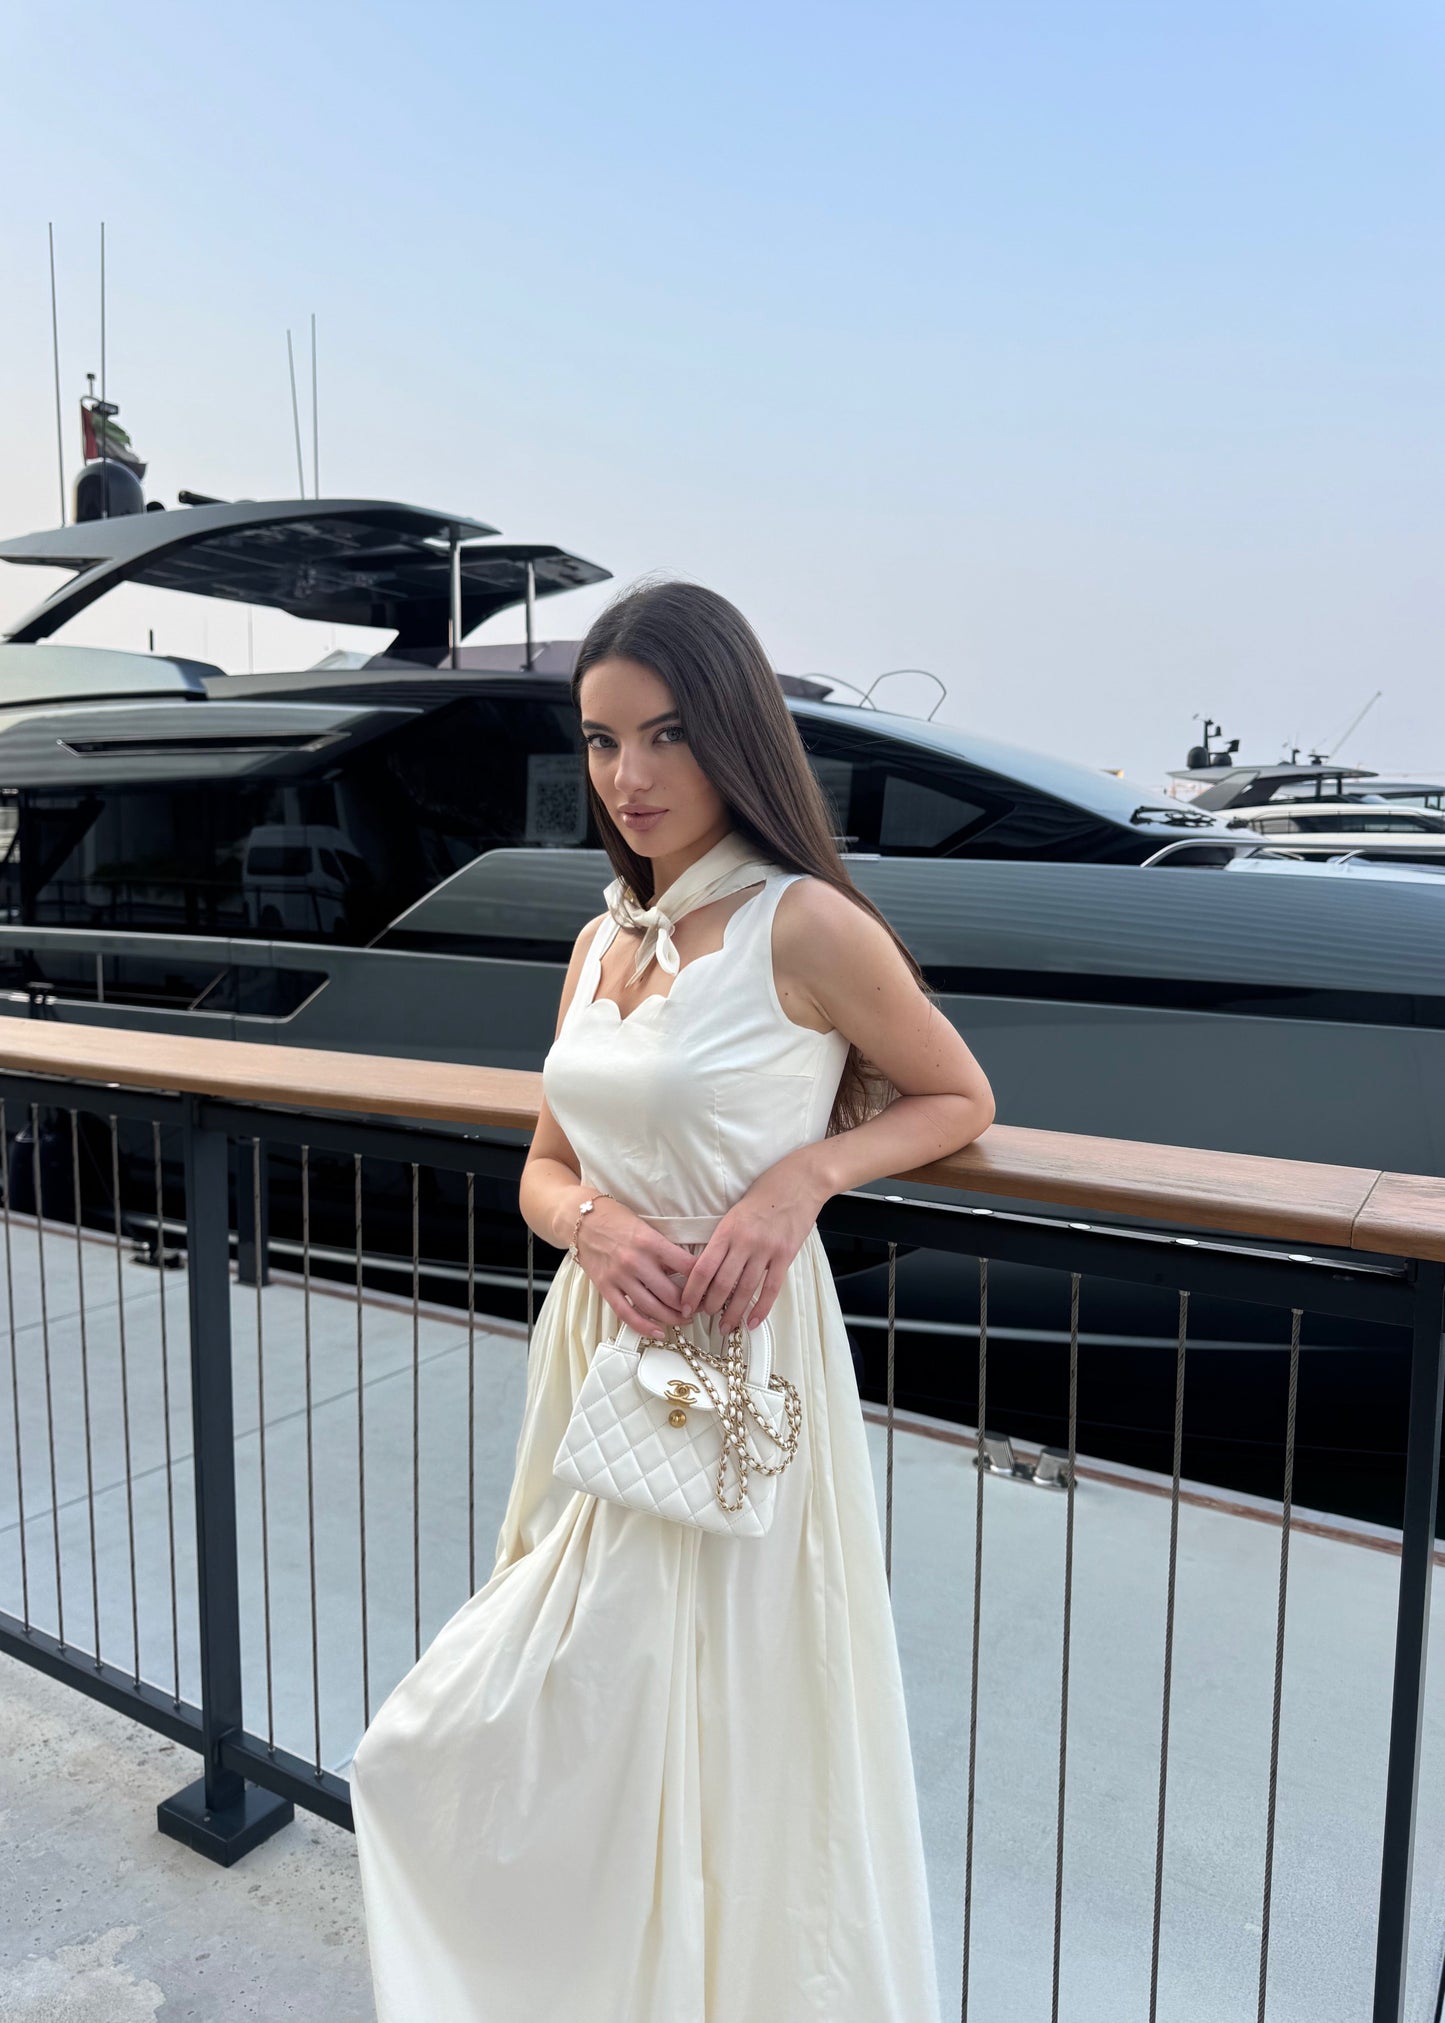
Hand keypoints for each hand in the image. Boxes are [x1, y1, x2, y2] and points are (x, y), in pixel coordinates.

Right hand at [574, 1197, 696, 1337]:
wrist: (582, 1220)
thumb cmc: (617, 1219)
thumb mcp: (647, 1228)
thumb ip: (664, 1249)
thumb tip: (688, 1271)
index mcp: (651, 1242)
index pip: (687, 1267)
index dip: (703, 1281)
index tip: (710, 1287)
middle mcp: (636, 1261)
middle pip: (672, 1293)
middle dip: (690, 1305)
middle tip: (698, 1308)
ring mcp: (620, 1277)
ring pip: (652, 1308)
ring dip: (672, 1318)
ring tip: (683, 1320)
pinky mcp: (606, 1288)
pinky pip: (627, 1314)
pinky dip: (644, 1327)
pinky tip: (658, 1332)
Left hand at [675, 1155, 825, 1331]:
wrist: (798, 1182)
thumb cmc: (764, 1194)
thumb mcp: (734, 1212)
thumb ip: (723, 1238)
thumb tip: (707, 1266)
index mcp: (727, 1230)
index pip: (704, 1268)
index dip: (692, 1291)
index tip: (685, 1305)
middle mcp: (745, 1242)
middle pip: (722, 1283)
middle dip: (710, 1305)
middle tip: (703, 1318)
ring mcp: (767, 1250)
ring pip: (745, 1290)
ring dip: (733, 1312)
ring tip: (725, 1327)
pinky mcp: (786, 1256)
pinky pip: (771, 1288)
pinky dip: (761, 1308)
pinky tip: (753, 1321)